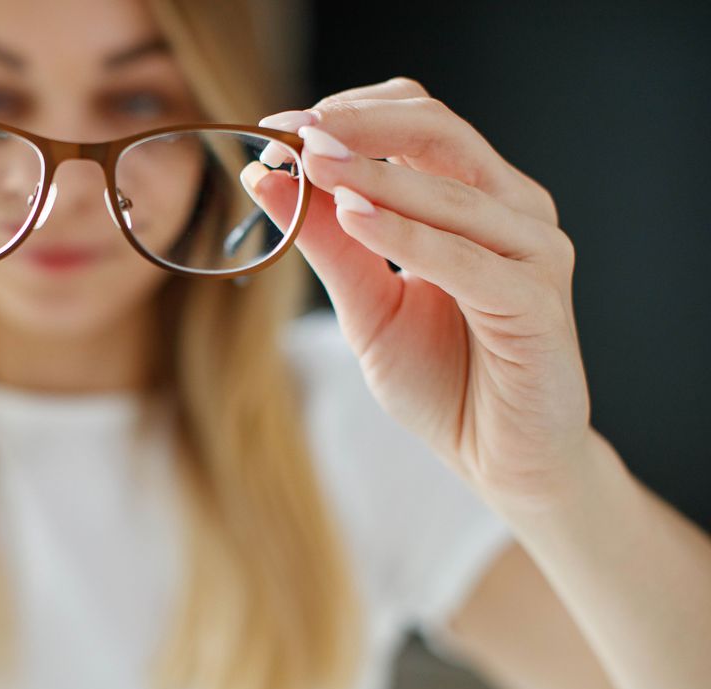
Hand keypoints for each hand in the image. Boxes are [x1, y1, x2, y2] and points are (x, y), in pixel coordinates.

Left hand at [249, 77, 591, 507]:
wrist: (500, 460)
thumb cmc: (442, 380)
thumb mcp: (365, 304)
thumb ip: (326, 241)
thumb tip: (265, 176)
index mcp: (472, 200)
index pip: (415, 123)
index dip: (346, 114)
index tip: (276, 125)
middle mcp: (511, 210)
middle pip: (438, 131)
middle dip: (357, 126)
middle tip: (292, 130)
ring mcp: (533, 251)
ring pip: (450, 189)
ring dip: (372, 173)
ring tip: (309, 164)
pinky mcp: (538, 301)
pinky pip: (466, 257)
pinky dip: (407, 235)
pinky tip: (355, 217)